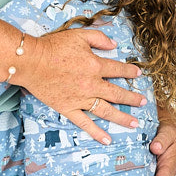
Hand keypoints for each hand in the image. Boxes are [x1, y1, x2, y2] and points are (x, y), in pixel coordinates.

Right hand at [15, 27, 145, 144]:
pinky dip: (96, 132)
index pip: (118, 70)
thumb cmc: (53, 46)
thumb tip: (114, 44)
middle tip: (143, 103)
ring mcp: (80, 99)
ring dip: (122, 118)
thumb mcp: (79, 35)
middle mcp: (91, 85)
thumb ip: (99, 38)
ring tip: (134, 124)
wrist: (31, 61)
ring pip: (106, 111)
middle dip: (132, 99)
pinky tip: (107, 140)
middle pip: (117, 94)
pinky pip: (85, 123)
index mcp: (95, 66)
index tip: (138, 75)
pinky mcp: (68, 108)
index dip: (130, 72)